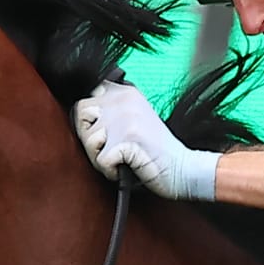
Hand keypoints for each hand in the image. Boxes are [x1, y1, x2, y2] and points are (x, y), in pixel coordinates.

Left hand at [73, 81, 219, 201]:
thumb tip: (79, 113)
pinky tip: (128, 169)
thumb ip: (110, 110)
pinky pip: (101, 161)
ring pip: (88, 140)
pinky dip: (111, 172)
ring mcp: (125, 119)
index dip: (90, 122)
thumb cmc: (155, 151)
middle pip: (81, 115)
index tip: (106, 135)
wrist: (184, 169)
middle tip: (110, 151)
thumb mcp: (134, 119)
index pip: (85, 99)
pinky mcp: (128, 140)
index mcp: (124, 92)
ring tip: (121, 161)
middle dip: (90, 139)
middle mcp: (123, 100)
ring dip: (100, 158)